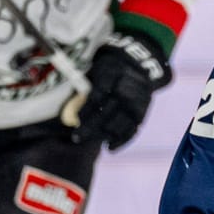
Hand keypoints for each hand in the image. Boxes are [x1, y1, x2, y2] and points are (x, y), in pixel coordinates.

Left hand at [74, 32, 170, 149]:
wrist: (139, 65)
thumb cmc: (110, 70)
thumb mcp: (97, 70)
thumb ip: (85, 88)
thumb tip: (70, 110)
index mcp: (113, 74)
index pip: (98, 96)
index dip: (86, 110)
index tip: (74, 119)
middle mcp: (127, 90)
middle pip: (107, 113)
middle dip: (90, 127)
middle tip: (76, 137)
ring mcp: (136, 103)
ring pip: (119, 124)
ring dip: (102, 135)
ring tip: (89, 140)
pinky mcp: (142, 113)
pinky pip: (132, 130)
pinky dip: (121, 141)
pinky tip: (110, 147)